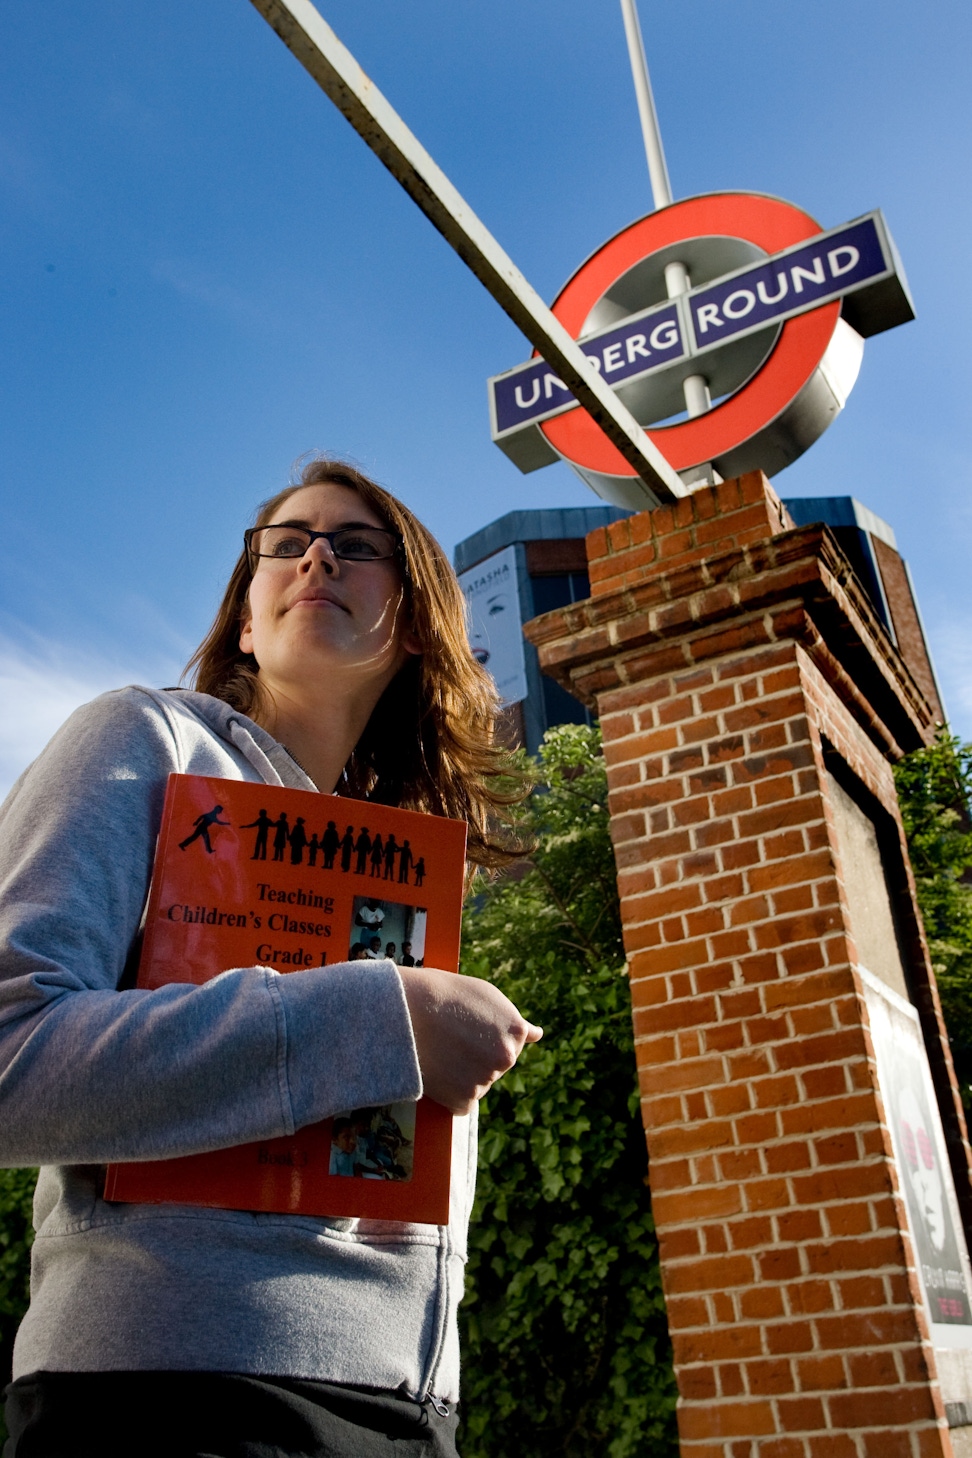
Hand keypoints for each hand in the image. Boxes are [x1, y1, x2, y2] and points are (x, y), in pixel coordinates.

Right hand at [398, 967, 542, 1115]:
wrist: (407, 1011)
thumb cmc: (444, 995)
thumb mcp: (487, 996)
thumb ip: (512, 1020)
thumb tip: (537, 1035)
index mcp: (516, 1030)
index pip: (509, 1044)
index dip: (484, 1036)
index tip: (466, 1028)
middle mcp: (507, 1057)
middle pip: (495, 1065)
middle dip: (477, 1057)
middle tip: (450, 1038)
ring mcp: (487, 1080)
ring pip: (478, 1084)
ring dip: (462, 1074)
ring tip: (440, 1050)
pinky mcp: (466, 1099)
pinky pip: (462, 1102)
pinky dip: (450, 1093)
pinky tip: (438, 1071)